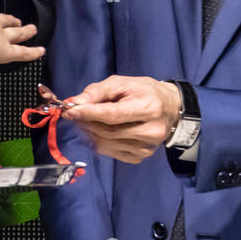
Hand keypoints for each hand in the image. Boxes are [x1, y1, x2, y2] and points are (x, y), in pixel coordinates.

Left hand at [62, 75, 182, 162]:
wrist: (170, 109)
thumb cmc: (145, 92)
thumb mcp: (124, 82)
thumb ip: (99, 91)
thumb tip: (75, 103)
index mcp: (148, 108)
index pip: (112, 115)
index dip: (89, 113)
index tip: (70, 110)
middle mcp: (150, 131)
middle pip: (107, 130)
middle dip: (86, 122)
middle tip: (74, 113)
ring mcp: (146, 147)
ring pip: (106, 143)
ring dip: (90, 132)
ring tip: (85, 121)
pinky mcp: (140, 157)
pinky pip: (110, 152)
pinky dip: (99, 142)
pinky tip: (98, 132)